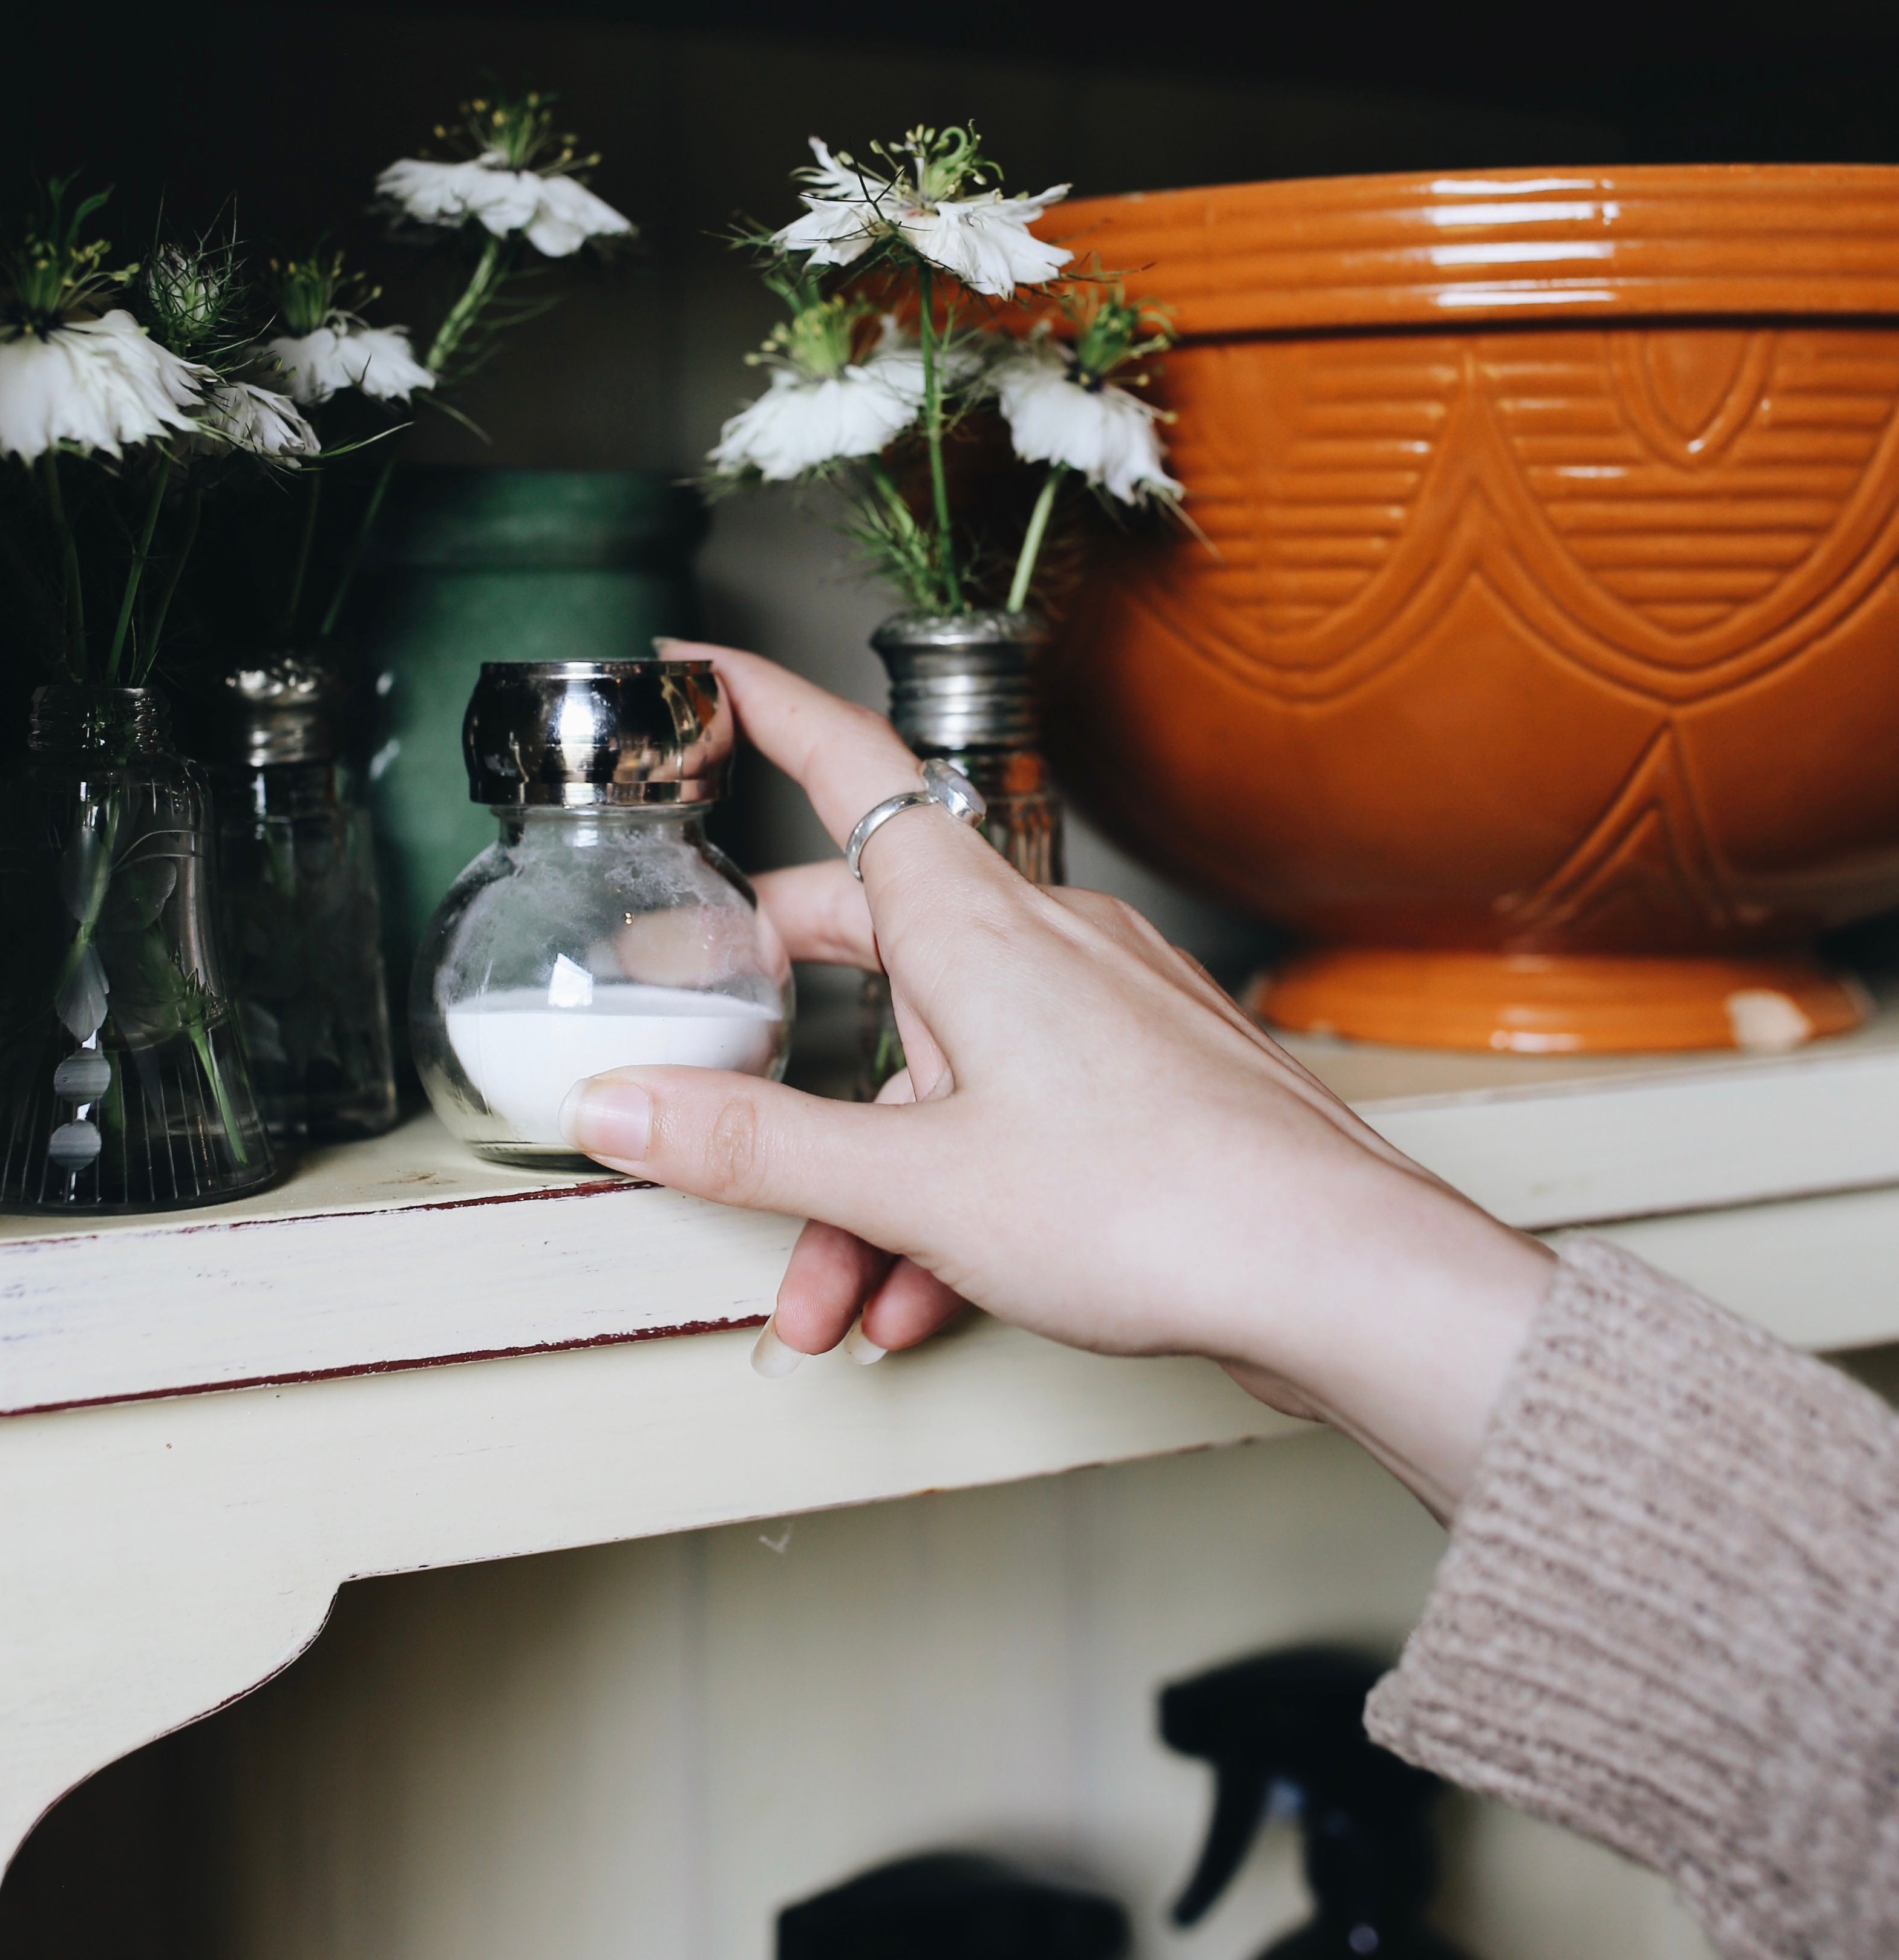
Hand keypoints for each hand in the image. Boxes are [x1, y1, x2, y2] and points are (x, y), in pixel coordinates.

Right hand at [565, 645, 1553, 1519]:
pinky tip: (921, 1294)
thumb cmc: (1163, 1205)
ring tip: (831, 1289)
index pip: (847, 762)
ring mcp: (1094, 1011)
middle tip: (708, 1084)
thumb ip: (755, 1145)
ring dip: (864, 1180)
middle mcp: (1038, 942)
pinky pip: (1005, 1118)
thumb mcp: (915, 1183)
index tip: (697, 668)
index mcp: (974, 920)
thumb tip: (623, 1110)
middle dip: (774, 1045)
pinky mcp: (1135, 1082)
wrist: (1338, 1278)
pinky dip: (946, 1198)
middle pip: (863, 939)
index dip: (760, 707)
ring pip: (933, 1067)